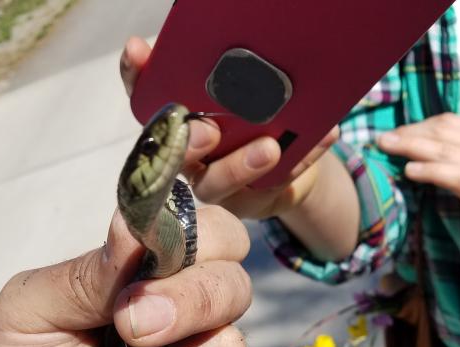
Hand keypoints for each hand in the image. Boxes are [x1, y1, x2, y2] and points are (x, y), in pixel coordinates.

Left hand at [0, 206, 250, 346]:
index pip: (218, 235)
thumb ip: (88, 273)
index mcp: (158, 273)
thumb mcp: (34, 306)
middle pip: (234, 289)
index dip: (203, 243)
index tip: (142, 275)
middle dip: (186, 304)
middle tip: (128, 329)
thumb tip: (133, 224)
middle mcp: (191, 316)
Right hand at [120, 37, 338, 219]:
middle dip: (189, 141)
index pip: (145, 97)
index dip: (137, 78)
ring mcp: (214, 184)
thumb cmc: (252, 119)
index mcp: (176, 122)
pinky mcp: (246, 201)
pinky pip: (269, 188)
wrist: (287, 163)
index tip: (138, 51)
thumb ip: (229, 74)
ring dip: (241, 165)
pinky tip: (323, 136)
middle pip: (174, 153)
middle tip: (209, 130)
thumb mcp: (239, 91)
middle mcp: (187, 156)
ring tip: (271, 148)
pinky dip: (299, 162)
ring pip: (216, 183)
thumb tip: (239, 32)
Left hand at [378, 113, 459, 243]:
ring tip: (385, 146)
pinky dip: (428, 170)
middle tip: (383, 138)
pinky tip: (409, 170)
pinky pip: (452, 174)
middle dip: (409, 132)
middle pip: (441, 131)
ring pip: (441, 148)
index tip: (402, 132)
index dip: (423, 126)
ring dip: (409, 146)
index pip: (452, 123)